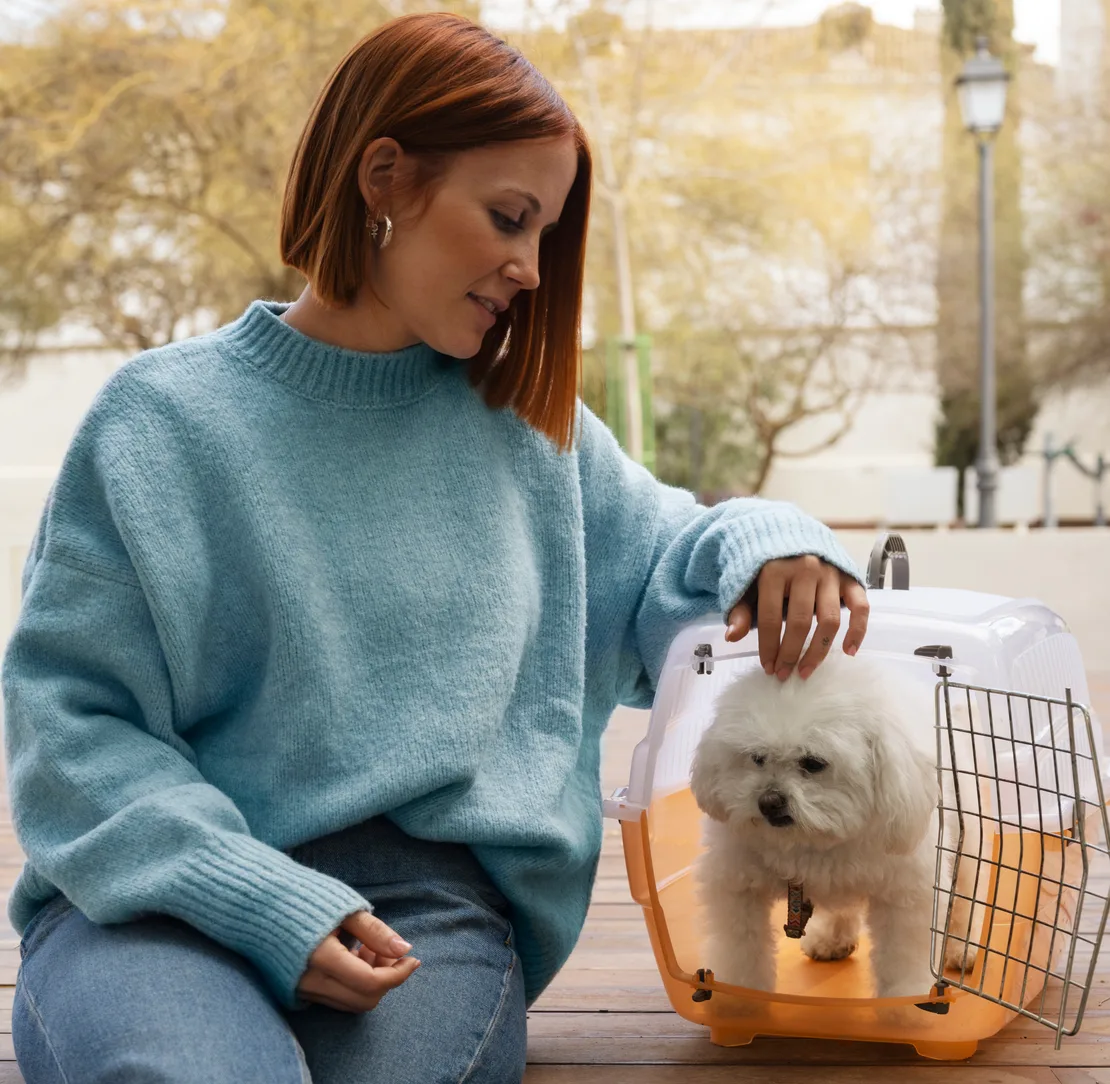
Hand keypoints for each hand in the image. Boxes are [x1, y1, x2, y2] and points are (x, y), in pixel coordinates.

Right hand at [297, 909, 419, 1012]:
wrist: (259, 903)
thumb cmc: (306, 898)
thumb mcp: (345, 907)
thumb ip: (375, 931)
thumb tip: (405, 949)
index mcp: (323, 958)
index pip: (371, 983)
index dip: (398, 974)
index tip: (412, 958)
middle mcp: (310, 982)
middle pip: (364, 1000)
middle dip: (386, 978)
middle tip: (388, 950)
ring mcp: (301, 990)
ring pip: (350, 1002)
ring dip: (370, 981)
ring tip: (369, 949)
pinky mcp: (296, 991)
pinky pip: (334, 998)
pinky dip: (353, 984)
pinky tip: (353, 956)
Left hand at [724, 556, 868, 680]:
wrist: (790, 535)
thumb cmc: (767, 567)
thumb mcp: (747, 584)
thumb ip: (740, 609)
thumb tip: (731, 636)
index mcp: (774, 570)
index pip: (770, 617)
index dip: (768, 646)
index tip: (767, 667)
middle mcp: (805, 569)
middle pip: (799, 622)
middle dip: (790, 653)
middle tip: (784, 674)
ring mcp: (830, 573)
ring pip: (829, 620)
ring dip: (818, 651)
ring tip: (806, 670)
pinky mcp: (849, 577)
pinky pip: (860, 607)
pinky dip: (858, 631)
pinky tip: (849, 651)